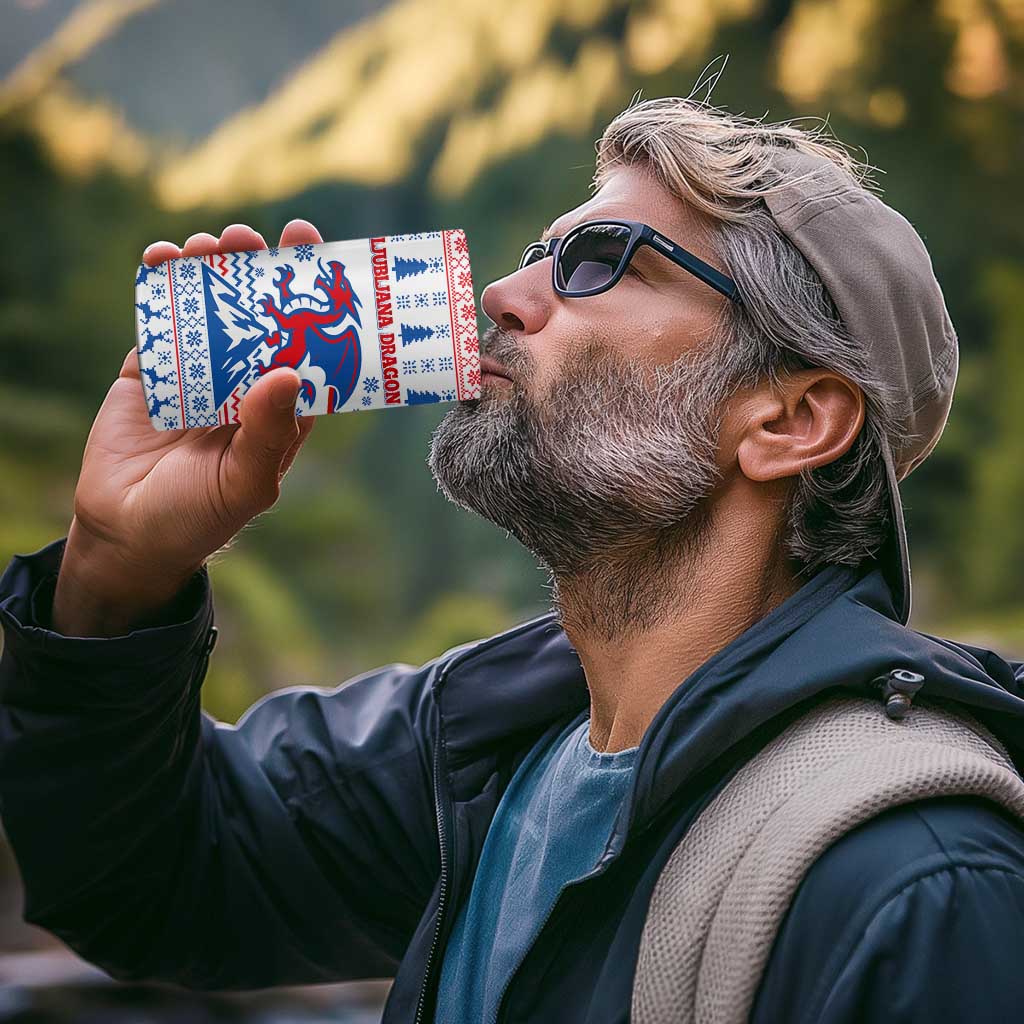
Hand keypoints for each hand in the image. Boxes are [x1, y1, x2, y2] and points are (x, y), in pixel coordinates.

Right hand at [52, 220, 322, 635]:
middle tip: (261, 238)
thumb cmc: (199, 517)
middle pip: (262, 315)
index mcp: (281, 408)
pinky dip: (161, 284)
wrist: (126, 533)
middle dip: (263, 272)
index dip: (316, 303)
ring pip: (213, 307)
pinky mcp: (153, 368)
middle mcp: (246, 382)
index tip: (320, 258)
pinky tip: (163, 258)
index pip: (308, 347)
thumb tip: (288, 373)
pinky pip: (161, 318)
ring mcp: (199, 371)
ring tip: (213, 244)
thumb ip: (268, 433)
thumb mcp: (245, 482)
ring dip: (214, 269)